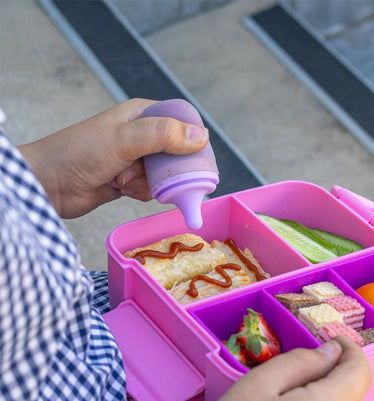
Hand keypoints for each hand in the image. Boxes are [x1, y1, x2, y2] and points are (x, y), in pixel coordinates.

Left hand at [18, 98, 208, 218]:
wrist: (50, 184)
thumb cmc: (80, 154)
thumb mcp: (124, 140)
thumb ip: (162, 135)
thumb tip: (202, 136)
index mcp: (142, 115)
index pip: (181, 123)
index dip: (192, 141)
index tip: (193, 160)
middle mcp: (142, 135)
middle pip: (177, 154)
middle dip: (166, 169)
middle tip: (153, 175)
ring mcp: (136, 159)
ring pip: (165, 175)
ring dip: (149, 183)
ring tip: (124, 180)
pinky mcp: (130, 180)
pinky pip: (153, 188)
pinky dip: (142, 192)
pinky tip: (123, 189)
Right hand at [84, 337, 370, 400]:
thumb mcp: (260, 383)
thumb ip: (301, 361)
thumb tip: (332, 352)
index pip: (360, 371)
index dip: (350, 349)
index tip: (331, 340)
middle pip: (356, 394)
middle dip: (340, 372)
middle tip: (305, 365)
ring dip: (333, 397)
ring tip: (293, 395)